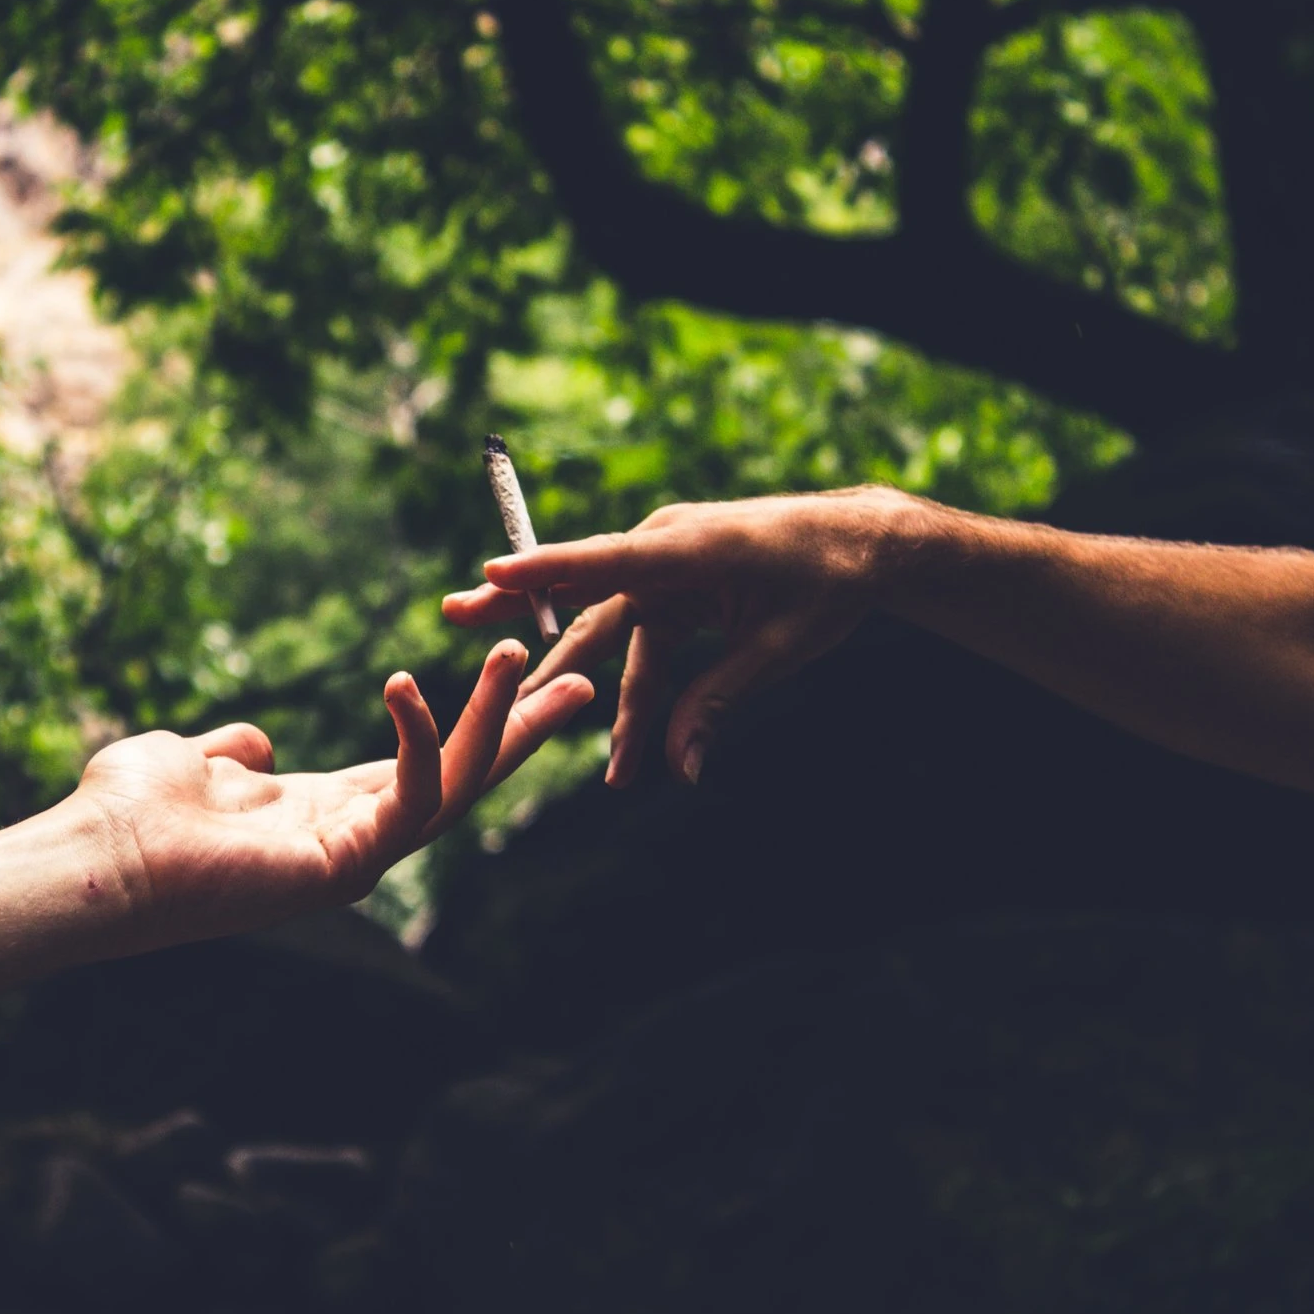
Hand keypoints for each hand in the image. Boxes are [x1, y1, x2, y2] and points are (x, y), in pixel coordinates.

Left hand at [68, 641, 595, 942]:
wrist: (97, 861)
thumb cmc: (125, 817)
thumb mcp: (192, 760)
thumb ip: (233, 752)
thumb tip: (253, 745)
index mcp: (327, 815)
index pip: (424, 765)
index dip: (475, 723)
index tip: (523, 677)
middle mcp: (354, 841)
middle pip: (464, 779)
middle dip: (524, 730)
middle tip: (585, 680)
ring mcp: (356, 860)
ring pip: (457, 786)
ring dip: (497, 719)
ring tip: (519, 649)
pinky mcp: (347, 866)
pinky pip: (410, 796)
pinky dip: (419, 737)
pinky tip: (407, 683)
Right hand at [442, 487, 936, 786]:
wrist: (861, 545)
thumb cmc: (826, 586)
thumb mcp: (777, 650)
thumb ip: (718, 701)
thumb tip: (680, 769)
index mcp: (687, 550)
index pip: (603, 563)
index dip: (545, 573)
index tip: (491, 576)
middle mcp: (664, 550)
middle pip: (579, 592)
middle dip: (517, 611)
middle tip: (453, 613)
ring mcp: (666, 566)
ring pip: (609, 632)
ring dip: (584, 685)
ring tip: (527, 719)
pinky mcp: (674, 585)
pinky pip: (641, 640)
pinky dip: (632, 687)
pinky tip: (631, 745)